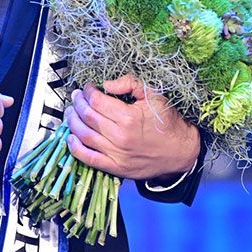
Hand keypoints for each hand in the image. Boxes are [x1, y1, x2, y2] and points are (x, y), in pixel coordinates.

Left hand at [65, 75, 199, 179]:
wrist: (181, 151)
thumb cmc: (167, 122)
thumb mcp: (154, 95)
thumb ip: (130, 84)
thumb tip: (106, 84)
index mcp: (129, 118)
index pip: (97, 101)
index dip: (88, 92)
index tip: (87, 87)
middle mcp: (120, 137)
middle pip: (88, 117)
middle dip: (78, 103)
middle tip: (76, 97)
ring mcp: (117, 155)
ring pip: (85, 136)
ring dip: (73, 122)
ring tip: (71, 112)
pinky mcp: (116, 168)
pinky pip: (90, 159)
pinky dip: (76, 149)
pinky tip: (71, 138)